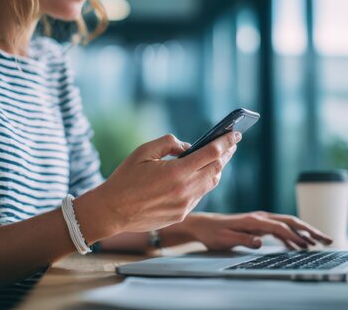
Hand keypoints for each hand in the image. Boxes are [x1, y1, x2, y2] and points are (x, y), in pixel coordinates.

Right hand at [93, 132, 240, 236]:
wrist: (112, 211)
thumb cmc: (125, 178)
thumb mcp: (144, 151)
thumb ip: (169, 143)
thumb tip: (189, 146)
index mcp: (177, 172)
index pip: (212, 154)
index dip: (226, 142)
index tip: (235, 134)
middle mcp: (185, 190)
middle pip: (216, 169)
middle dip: (226, 154)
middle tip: (232, 144)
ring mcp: (185, 205)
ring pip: (210, 184)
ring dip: (217, 169)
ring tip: (219, 158)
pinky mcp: (181, 215)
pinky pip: (199, 196)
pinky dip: (203, 183)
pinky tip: (200, 175)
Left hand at [182, 212, 332, 250]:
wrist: (203, 225)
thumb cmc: (213, 233)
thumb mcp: (225, 239)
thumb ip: (243, 240)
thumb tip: (261, 242)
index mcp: (254, 220)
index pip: (280, 227)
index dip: (295, 237)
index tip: (309, 246)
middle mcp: (260, 217)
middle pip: (291, 222)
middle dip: (310, 230)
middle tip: (327, 240)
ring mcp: (261, 220)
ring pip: (289, 225)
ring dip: (305, 233)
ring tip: (321, 242)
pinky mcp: (259, 225)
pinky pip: (281, 230)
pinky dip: (293, 237)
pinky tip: (300, 247)